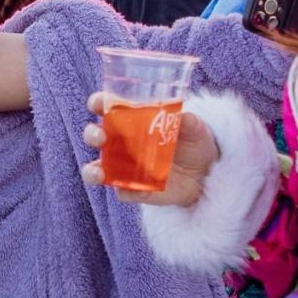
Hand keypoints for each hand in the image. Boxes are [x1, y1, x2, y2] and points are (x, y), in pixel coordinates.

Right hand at [79, 91, 218, 205]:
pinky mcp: (135, 190)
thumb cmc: (193, 141)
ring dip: (92, 171)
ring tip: (99, 172)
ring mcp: (125, 168)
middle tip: (100, 137)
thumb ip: (188, 122)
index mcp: (130, 118)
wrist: (205, 173)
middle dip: (92, 135)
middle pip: (95, 136)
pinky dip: (126, 193)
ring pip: (97, 169)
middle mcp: (120, 142)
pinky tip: (137, 191)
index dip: (98, 103)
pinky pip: (124, 193)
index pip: (105, 107)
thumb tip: (182, 116)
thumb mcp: (195, 128)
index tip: (98, 104)